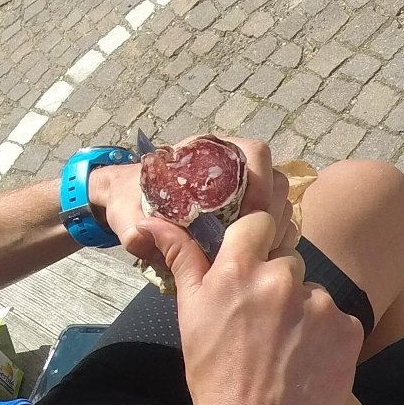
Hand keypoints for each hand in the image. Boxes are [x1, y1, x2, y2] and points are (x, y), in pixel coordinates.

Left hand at [93, 136, 293, 270]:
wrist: (125, 203)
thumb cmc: (128, 200)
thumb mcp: (126, 213)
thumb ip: (133, 228)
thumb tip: (141, 238)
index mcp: (203, 154)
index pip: (252, 152)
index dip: (260, 180)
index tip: (252, 213)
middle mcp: (226, 166)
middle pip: (273, 177)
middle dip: (273, 208)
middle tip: (260, 239)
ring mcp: (238, 187)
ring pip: (278, 198)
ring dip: (276, 223)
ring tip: (259, 249)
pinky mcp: (241, 209)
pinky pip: (272, 216)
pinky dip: (272, 233)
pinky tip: (256, 252)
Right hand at [140, 211, 363, 404]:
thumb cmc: (213, 369)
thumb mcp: (189, 309)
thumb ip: (181, 257)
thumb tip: (153, 222)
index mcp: (238, 270)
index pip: (257, 223)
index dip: (254, 237)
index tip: (249, 256)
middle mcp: (281, 280)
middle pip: (285, 260)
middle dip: (274, 279)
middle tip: (259, 313)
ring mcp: (318, 305)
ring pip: (311, 290)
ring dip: (299, 306)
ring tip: (281, 339)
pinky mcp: (346, 330)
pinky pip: (336, 316)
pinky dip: (323, 331)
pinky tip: (303, 353)